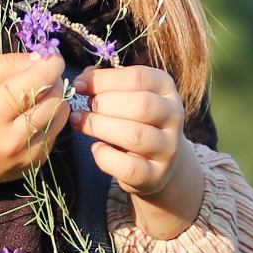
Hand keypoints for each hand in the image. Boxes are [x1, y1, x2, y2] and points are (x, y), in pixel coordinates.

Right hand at [0, 52, 70, 188]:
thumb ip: (3, 63)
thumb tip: (40, 58)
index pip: (39, 80)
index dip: (51, 63)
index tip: (50, 55)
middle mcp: (11, 138)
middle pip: (55, 98)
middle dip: (54, 80)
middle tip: (38, 74)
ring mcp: (24, 156)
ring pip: (61, 116)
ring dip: (54, 99)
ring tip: (33, 95)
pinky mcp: (32, 167)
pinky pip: (55, 133)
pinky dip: (48, 120)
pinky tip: (27, 117)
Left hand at [70, 64, 204, 236]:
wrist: (158, 163)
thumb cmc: (135, 120)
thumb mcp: (128, 96)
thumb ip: (107, 83)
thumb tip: (84, 77)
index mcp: (166, 89)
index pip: (138, 78)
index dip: (104, 80)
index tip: (79, 84)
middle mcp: (173, 116)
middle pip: (140, 105)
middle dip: (104, 104)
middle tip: (83, 108)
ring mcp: (168, 148)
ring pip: (135, 135)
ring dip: (99, 127)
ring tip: (79, 122)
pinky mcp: (156, 175)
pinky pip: (128, 167)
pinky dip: (105, 157)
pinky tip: (96, 148)